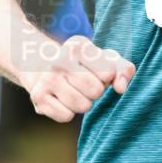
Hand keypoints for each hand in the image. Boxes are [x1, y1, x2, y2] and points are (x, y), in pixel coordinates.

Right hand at [20, 35, 135, 122]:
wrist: (39, 65)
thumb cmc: (82, 65)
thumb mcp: (104, 60)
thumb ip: (124, 70)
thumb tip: (121, 88)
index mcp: (78, 46)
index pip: (108, 72)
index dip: (106, 77)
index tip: (97, 72)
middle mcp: (59, 60)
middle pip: (95, 90)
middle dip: (95, 92)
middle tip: (84, 84)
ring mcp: (46, 79)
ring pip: (82, 106)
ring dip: (83, 103)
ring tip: (74, 92)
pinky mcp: (38, 97)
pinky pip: (66, 116)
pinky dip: (68, 112)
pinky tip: (61, 100)